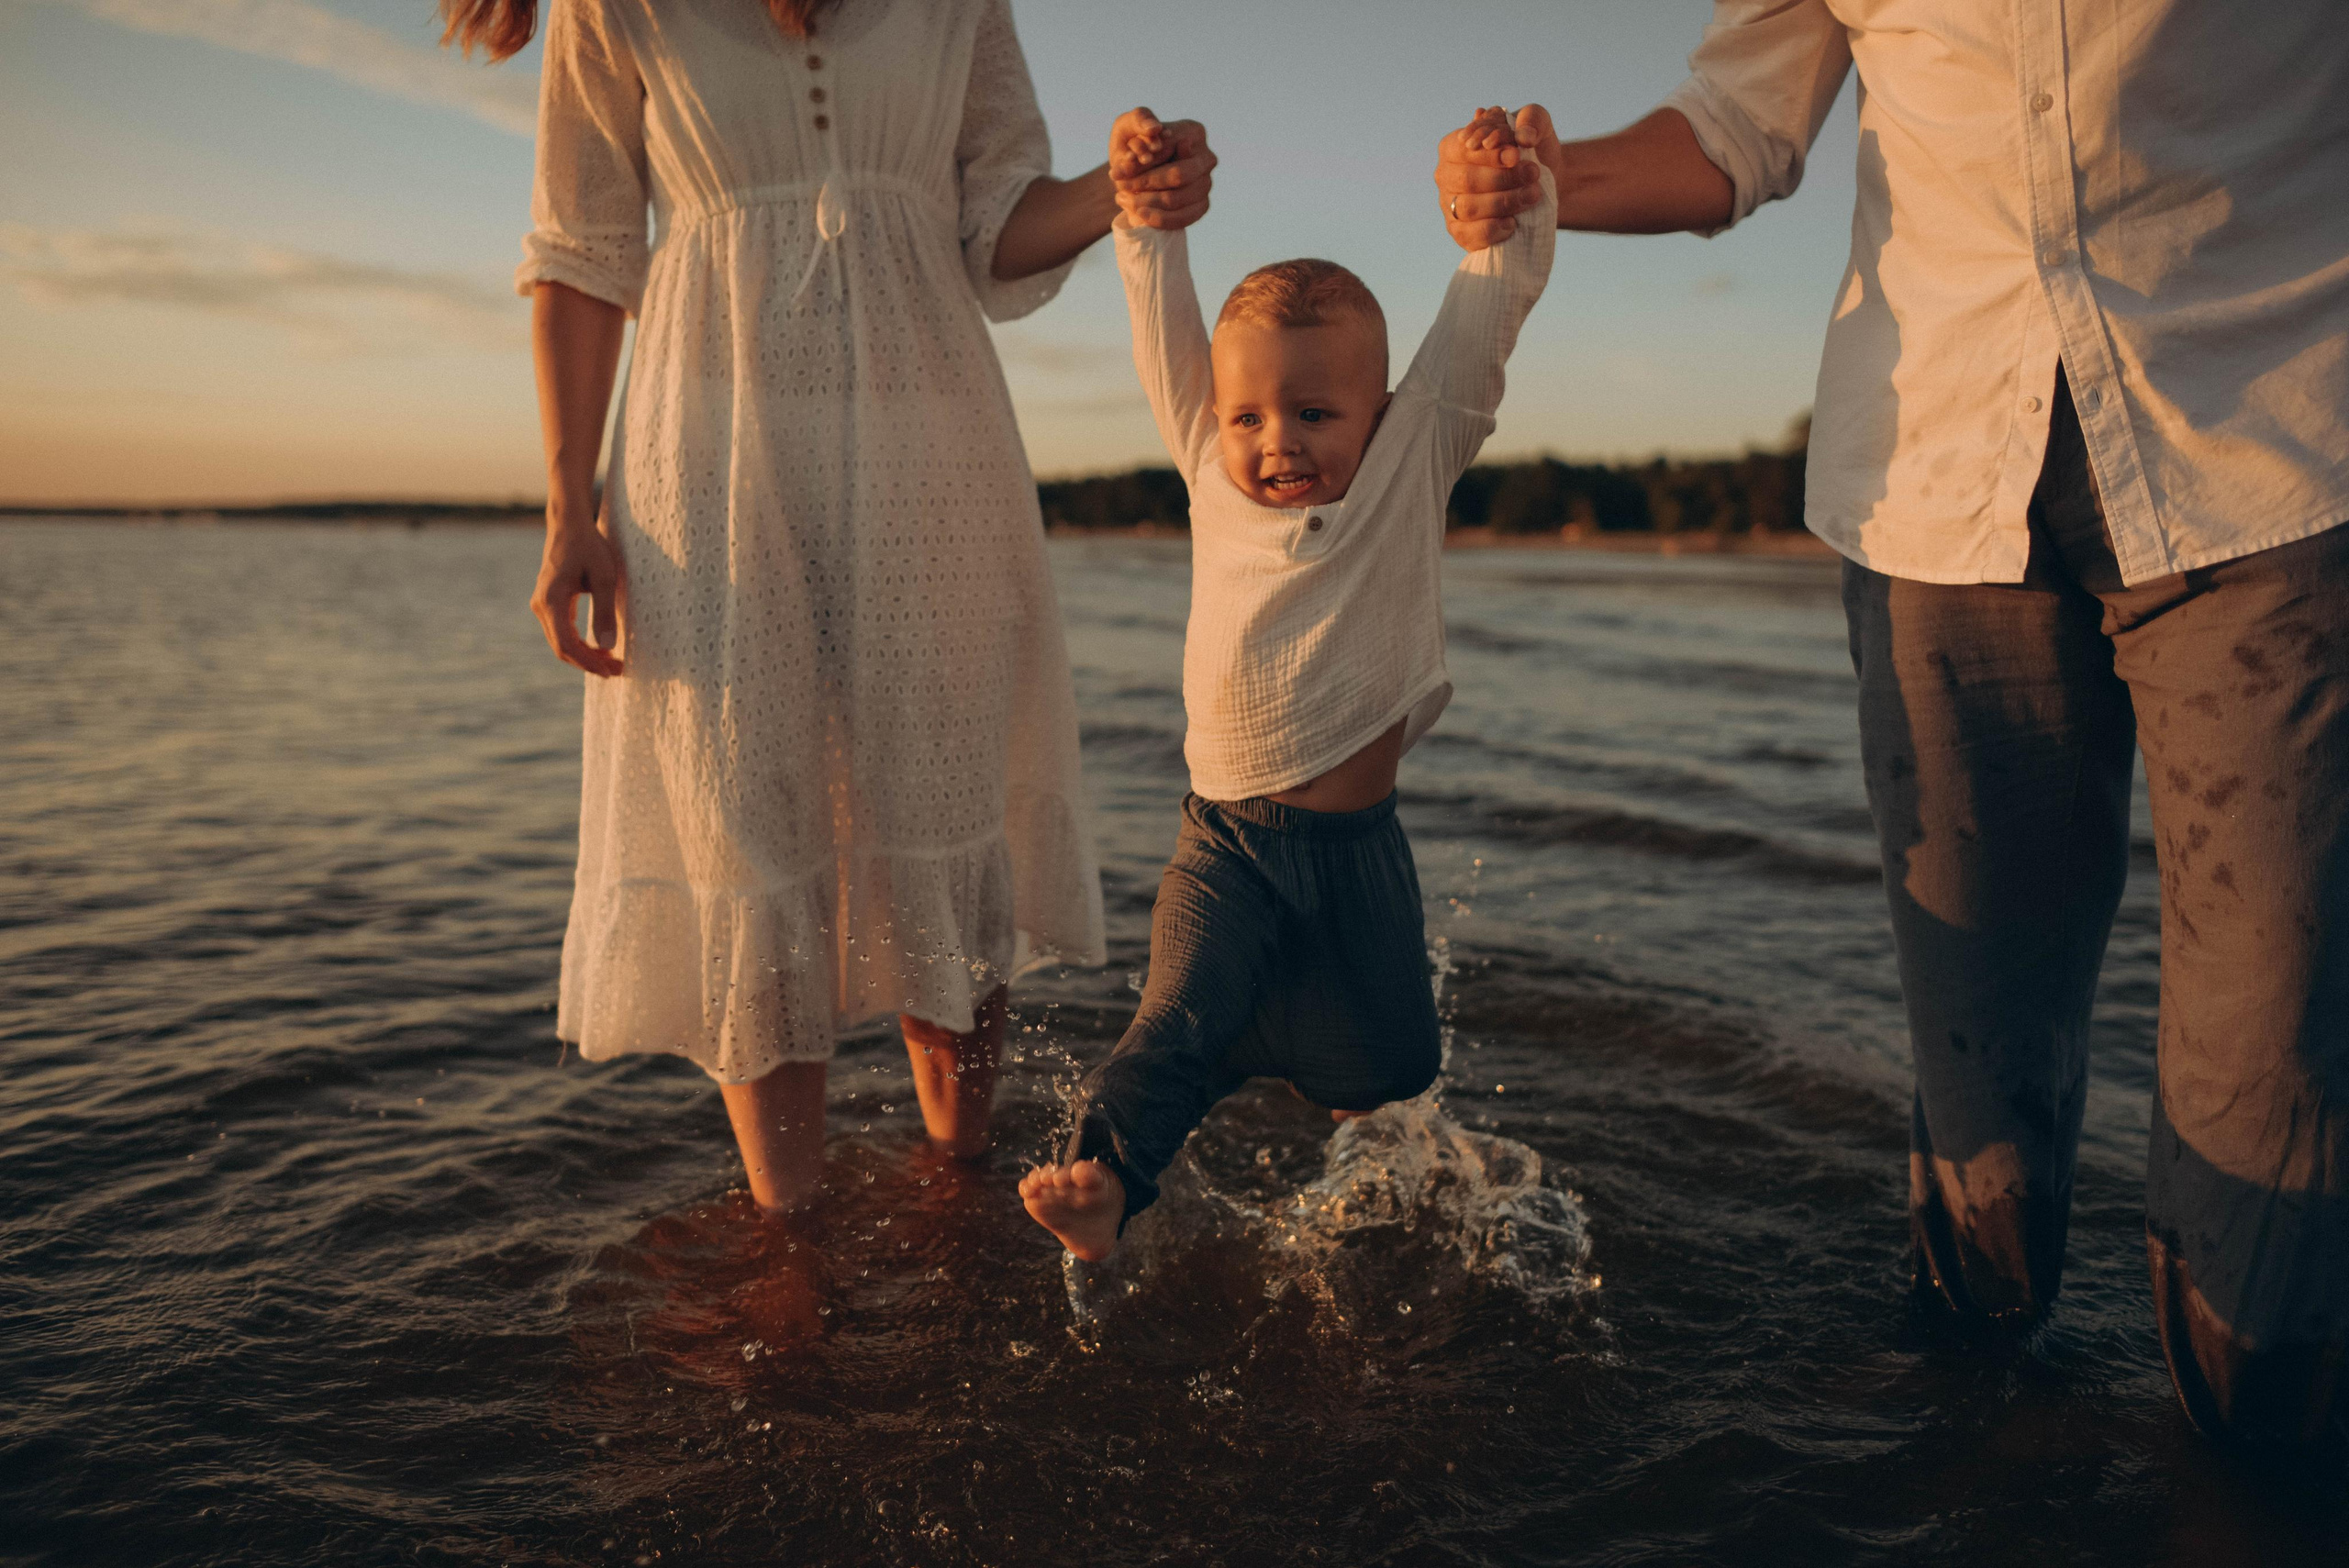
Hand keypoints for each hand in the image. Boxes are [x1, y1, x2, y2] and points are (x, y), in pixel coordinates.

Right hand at [531, 512, 625, 676]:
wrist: (569, 525)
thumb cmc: (589, 547)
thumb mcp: (604, 577)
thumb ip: (604, 611)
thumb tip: (607, 646)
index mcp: (551, 600)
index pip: (566, 644)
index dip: (588, 662)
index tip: (611, 671)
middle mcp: (540, 606)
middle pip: (562, 648)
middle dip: (589, 663)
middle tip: (617, 671)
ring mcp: (541, 605)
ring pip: (560, 642)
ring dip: (585, 655)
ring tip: (612, 662)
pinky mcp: (549, 603)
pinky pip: (561, 632)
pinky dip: (579, 644)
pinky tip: (599, 648)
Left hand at [1109, 106, 1214, 230]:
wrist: (1131, 176)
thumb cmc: (1131, 146)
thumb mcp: (1128, 125)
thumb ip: (1140, 119)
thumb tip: (1155, 129)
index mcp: (1194, 132)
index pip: (1170, 149)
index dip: (1144, 160)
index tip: (1121, 165)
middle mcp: (1206, 158)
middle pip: (1177, 175)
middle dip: (1144, 182)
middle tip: (1119, 184)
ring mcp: (1206, 184)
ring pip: (1176, 199)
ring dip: (1145, 201)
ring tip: (1123, 197)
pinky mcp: (1201, 207)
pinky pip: (1182, 219)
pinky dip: (1156, 218)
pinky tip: (1139, 213)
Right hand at [1436, 102, 1545, 249]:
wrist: (1543, 184)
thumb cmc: (1533, 151)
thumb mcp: (1537, 126)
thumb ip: (1533, 118)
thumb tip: (1523, 136)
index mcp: (1453, 146)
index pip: (1463, 149)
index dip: (1489, 154)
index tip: (1516, 154)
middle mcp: (1445, 175)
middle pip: (1466, 180)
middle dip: (1503, 179)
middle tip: (1533, 174)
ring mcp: (1449, 206)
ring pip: (1469, 208)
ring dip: (1504, 202)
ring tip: (1533, 194)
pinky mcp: (1460, 232)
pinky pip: (1469, 235)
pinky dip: (1492, 229)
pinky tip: (1513, 223)